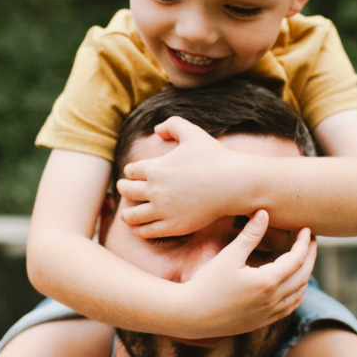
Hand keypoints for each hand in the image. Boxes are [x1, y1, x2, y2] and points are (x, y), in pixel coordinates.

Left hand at [117, 117, 243, 236]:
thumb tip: (156, 130)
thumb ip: (172, 125)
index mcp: (155, 168)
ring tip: (126, 215)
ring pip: (132, 215)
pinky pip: (148, 231)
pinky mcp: (174, 226)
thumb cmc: (214, 157)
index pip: (131, 171)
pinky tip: (138, 229)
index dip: (130, 171)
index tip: (132, 173)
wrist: (233, 183)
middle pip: (127, 191)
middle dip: (123, 189)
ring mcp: (163, 210)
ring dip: (127, 214)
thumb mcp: (192, 132)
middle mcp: (155, 190)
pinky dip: (139, 230)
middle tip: (124, 189)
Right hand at [180, 210, 316, 335]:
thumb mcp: (229, 256)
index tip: (306, 229)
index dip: (304, 243)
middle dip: (310, 256)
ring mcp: (268, 314)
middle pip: (303, 276)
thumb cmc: (206, 283)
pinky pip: (289, 308)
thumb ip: (250, 235)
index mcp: (267, 282)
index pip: (297, 259)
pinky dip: (296, 294)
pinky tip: (293, 286)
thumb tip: (264, 212)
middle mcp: (273, 300)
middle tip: (310, 241)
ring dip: (305, 275)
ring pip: (299, 294)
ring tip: (304, 260)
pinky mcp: (261, 322)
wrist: (190, 316)